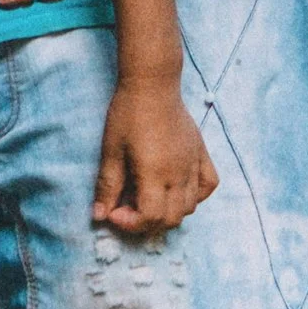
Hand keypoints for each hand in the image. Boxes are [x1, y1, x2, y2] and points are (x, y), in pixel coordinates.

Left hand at [93, 74, 218, 235]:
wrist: (153, 84)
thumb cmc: (127, 115)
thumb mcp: (111, 151)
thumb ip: (107, 186)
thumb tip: (99, 216)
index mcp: (155, 173)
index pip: (151, 217)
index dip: (130, 223)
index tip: (113, 213)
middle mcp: (179, 173)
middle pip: (171, 218)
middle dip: (147, 222)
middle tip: (127, 208)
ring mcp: (194, 164)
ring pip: (190, 207)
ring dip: (169, 212)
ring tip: (148, 198)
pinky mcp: (202, 154)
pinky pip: (208, 185)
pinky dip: (195, 196)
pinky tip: (177, 190)